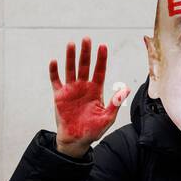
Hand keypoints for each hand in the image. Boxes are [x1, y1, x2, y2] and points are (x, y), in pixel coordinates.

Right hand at [50, 37, 130, 158]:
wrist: (76, 141)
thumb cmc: (93, 131)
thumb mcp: (108, 118)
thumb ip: (116, 103)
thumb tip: (126, 89)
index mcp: (96, 90)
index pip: (99, 71)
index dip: (101, 59)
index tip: (103, 46)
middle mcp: (83, 87)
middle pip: (85, 66)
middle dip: (86, 53)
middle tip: (87, 39)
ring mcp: (71, 90)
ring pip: (70, 69)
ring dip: (70, 57)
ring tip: (71, 44)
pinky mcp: (59, 96)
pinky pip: (55, 81)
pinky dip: (54, 71)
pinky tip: (54, 62)